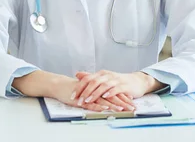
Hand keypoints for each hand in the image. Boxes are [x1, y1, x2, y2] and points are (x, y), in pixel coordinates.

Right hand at [11, 70, 133, 112]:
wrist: (61, 85)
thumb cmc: (75, 90)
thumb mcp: (90, 92)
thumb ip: (99, 94)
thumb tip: (109, 100)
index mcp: (99, 88)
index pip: (114, 93)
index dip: (124, 98)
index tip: (133, 104)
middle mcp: (96, 90)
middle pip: (112, 97)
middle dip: (124, 103)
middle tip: (133, 108)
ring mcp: (89, 95)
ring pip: (104, 100)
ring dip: (114, 105)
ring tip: (124, 109)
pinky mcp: (82, 99)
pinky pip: (91, 103)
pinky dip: (99, 106)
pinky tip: (106, 109)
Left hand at [72, 70, 162, 109]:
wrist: (137, 81)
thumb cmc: (119, 81)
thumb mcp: (104, 78)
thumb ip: (91, 77)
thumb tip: (77, 74)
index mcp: (101, 74)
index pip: (87, 79)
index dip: (79, 87)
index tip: (72, 96)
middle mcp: (107, 75)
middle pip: (93, 82)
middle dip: (84, 92)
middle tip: (78, 100)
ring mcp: (116, 80)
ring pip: (103, 86)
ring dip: (94, 93)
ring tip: (88, 100)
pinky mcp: (124, 86)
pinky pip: (116, 88)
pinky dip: (110, 92)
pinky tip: (105, 97)